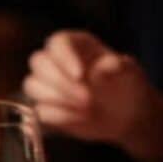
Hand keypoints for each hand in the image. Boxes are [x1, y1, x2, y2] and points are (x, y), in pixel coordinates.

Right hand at [23, 30, 162, 161]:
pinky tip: (81, 118)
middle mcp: (57, 62)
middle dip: (60, 82)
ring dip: (56, 99)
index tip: (80, 75)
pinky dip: (58, 116)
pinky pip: (39, 111)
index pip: (57, 42)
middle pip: (39, 63)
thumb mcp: (130, 73)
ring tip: (86, 108)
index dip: (64, 57)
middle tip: (87, 98)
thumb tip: (101, 68)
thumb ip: (117, 68)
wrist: (128, 116)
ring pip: (32, 86)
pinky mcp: (47, 108)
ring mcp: (49, 85)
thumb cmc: (128, 86)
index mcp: (76, 45)